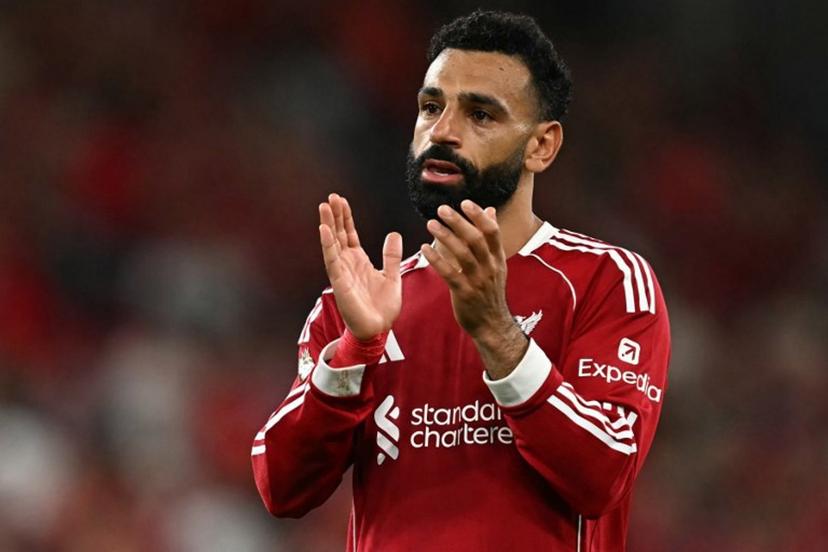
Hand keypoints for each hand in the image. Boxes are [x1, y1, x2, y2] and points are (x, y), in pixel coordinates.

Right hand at [319, 193, 401, 339]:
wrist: (379, 329)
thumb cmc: (382, 307)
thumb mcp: (392, 276)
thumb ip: (390, 256)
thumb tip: (394, 234)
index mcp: (359, 261)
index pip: (349, 234)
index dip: (346, 217)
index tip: (342, 201)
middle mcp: (347, 264)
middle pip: (338, 234)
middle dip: (335, 216)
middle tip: (331, 197)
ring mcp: (342, 272)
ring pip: (332, 243)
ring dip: (328, 225)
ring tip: (324, 207)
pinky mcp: (339, 282)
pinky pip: (332, 260)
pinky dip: (328, 244)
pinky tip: (324, 229)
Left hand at [420, 200, 526, 378]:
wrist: (492, 325)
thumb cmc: (490, 292)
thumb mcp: (496, 264)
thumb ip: (490, 238)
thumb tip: (490, 210)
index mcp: (497, 259)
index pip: (492, 232)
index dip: (479, 216)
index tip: (465, 202)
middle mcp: (489, 267)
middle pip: (476, 239)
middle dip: (459, 222)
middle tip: (442, 209)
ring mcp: (477, 281)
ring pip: (462, 254)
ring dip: (445, 237)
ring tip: (431, 224)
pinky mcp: (464, 293)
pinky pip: (449, 273)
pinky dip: (436, 259)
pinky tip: (424, 249)